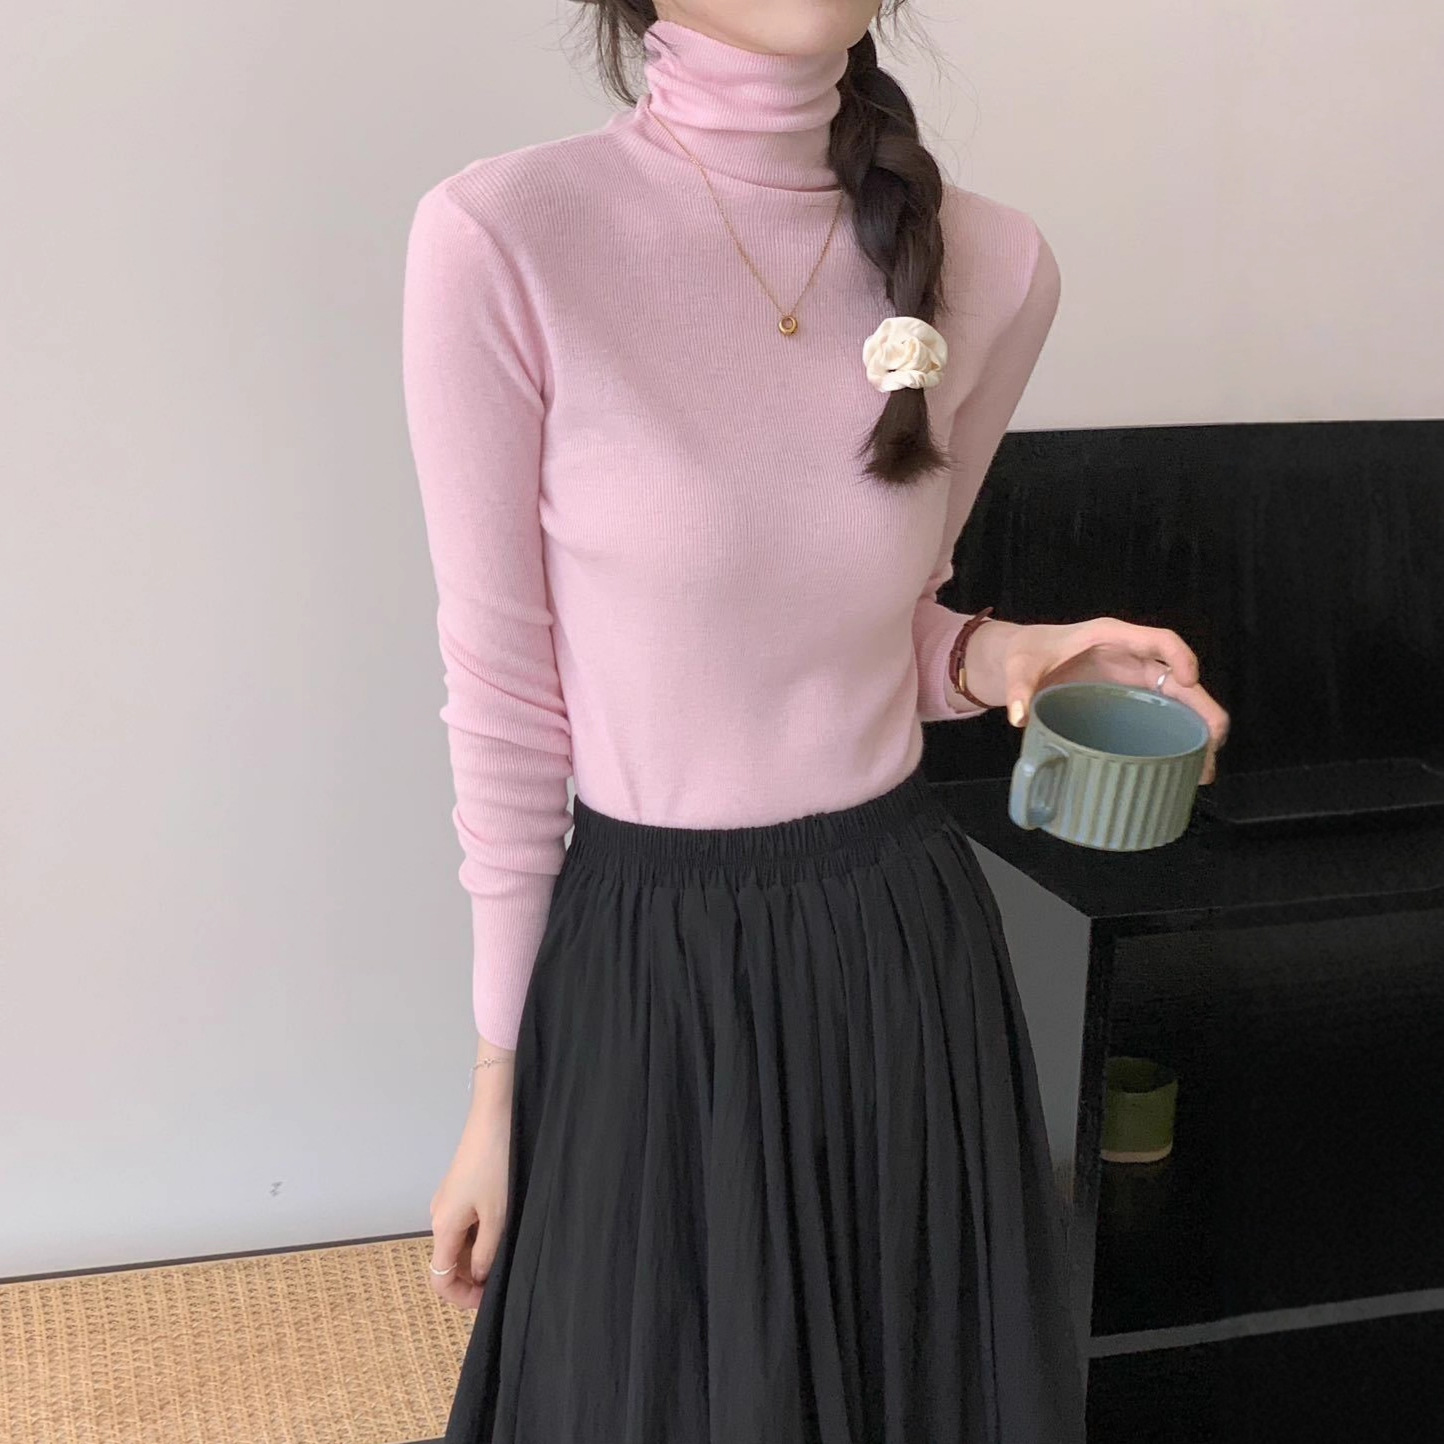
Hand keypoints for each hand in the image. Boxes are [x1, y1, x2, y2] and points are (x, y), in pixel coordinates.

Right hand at [428, 1053, 514, 1309]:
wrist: (494, 1118)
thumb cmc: (496, 1166)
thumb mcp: (497, 1216)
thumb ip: (486, 1253)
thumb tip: (479, 1276)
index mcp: (443, 1227)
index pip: (440, 1280)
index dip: (461, 1298)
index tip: (488, 1301)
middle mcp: (438, 1216)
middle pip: (449, 1262)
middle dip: (474, 1277)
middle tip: (506, 1278)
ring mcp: (448, 1201)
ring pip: (459, 1242)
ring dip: (480, 1254)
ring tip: (509, 1251)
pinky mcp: (459, 1188)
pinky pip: (465, 1223)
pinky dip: (481, 1234)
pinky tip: (504, 1227)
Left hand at [967, 616, 1230, 783]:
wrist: (1019, 660)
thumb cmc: (1026, 653)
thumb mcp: (1020, 666)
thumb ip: (1019, 687)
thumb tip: (1017, 717)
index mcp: (1111, 638)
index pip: (1159, 640)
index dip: (1179, 655)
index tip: (1189, 678)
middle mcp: (1131, 657)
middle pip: (1179, 677)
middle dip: (1202, 706)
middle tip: (1216, 741)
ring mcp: (1132, 679)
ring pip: (1176, 701)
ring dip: (1196, 729)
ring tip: (1206, 766)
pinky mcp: (1126, 699)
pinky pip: (1160, 714)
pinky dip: (1175, 736)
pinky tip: (1181, 765)